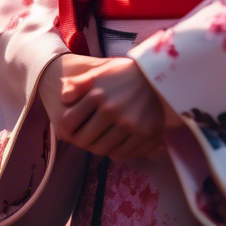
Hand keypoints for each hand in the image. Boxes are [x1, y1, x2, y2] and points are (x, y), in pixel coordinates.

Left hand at [41, 55, 166, 159]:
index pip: (69, 124)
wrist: (162, 75)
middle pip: (84, 141)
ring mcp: (129, 124)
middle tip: (89, 134)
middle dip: (83, 140)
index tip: (75, 126)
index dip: (68, 128)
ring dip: (99, 146)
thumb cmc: (127, 73)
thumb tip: (63, 98)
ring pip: (102, 150)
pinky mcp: (144, 134)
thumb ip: (79, 83)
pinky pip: (120, 154)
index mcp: (98, 94)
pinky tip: (118, 139)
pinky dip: (116, 150)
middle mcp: (112, 111)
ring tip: (104, 136)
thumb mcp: (102, 71)